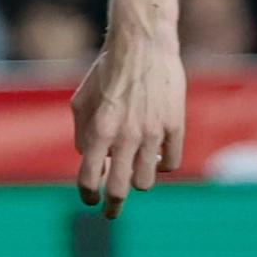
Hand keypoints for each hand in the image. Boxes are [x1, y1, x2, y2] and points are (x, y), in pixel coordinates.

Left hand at [69, 31, 186, 217]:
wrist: (143, 43)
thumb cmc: (108, 70)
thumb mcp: (82, 100)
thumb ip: (82, 132)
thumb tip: (88, 159)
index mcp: (100, 129)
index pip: (88, 177)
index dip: (87, 195)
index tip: (90, 200)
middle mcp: (125, 135)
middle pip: (119, 189)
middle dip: (112, 206)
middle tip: (111, 212)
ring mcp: (153, 132)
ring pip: (146, 180)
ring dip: (138, 181)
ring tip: (134, 173)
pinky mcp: (175, 125)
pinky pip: (171, 162)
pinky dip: (162, 164)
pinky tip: (156, 157)